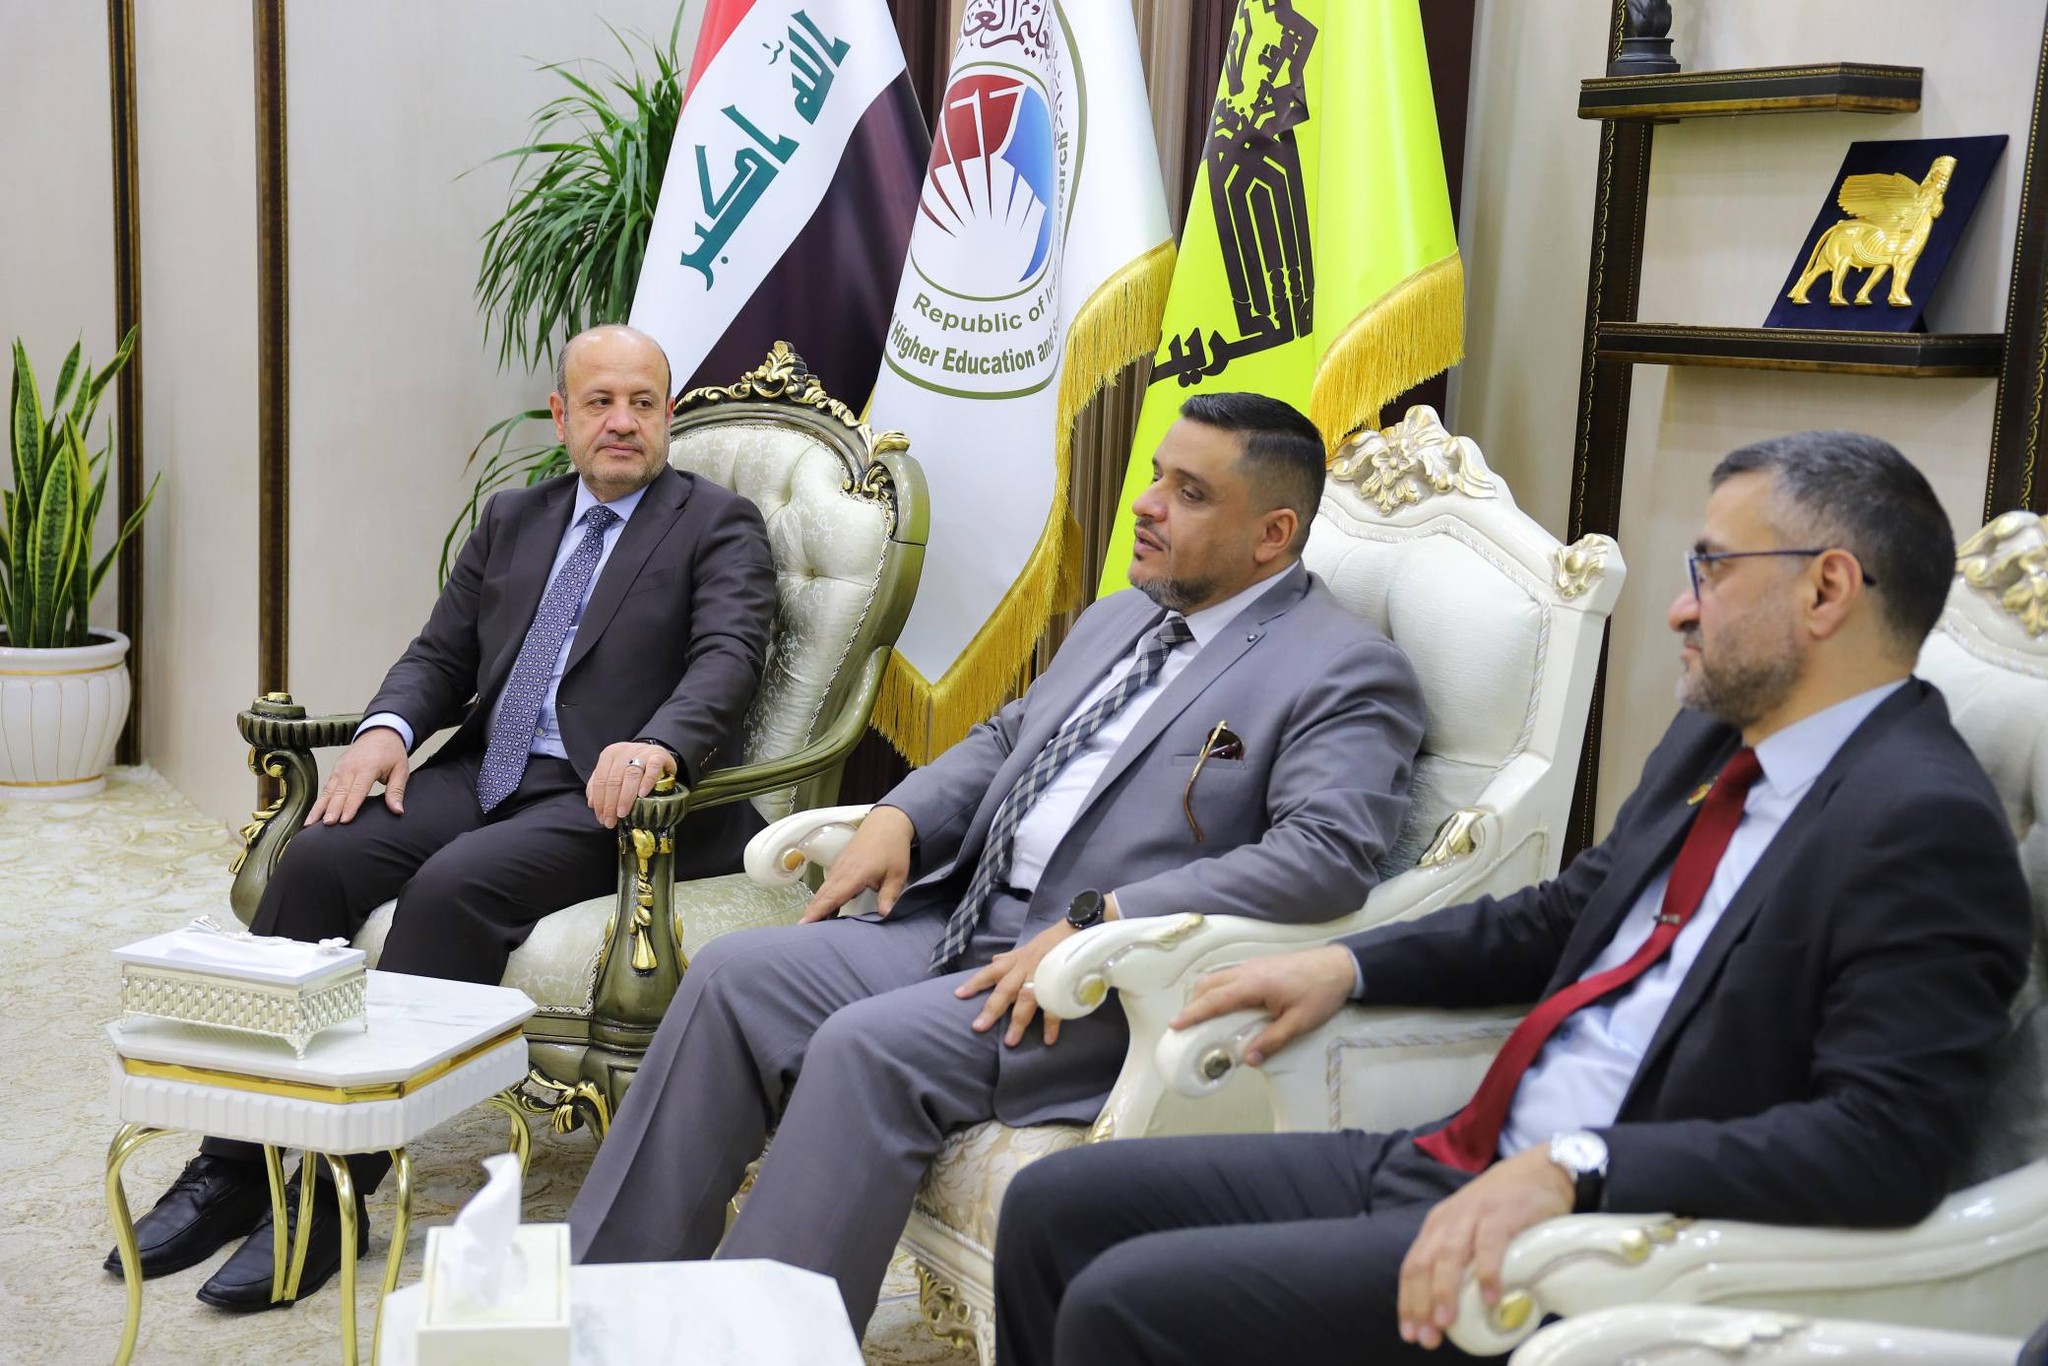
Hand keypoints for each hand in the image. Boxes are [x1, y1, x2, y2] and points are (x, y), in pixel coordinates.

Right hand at [306, 726, 410, 826]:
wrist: (380, 733)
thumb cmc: (391, 752)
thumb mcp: (401, 769)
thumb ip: (397, 790)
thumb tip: (398, 810)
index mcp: (368, 767)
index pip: (358, 789)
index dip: (351, 805)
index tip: (344, 820)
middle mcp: (350, 768)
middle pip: (340, 792)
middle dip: (332, 809)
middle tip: (327, 825)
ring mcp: (340, 769)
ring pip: (328, 791)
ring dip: (319, 807)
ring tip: (310, 824)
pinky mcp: (335, 770)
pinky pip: (326, 788)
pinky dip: (318, 802)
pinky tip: (312, 815)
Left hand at [586, 742, 677, 828]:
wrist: (655, 752)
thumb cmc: (632, 764)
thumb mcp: (613, 770)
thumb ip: (600, 783)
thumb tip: (592, 804)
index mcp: (609, 755)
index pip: (600, 780)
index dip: (599, 801)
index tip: (602, 817)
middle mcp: (624, 752)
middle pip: (613, 780)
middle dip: (610, 804)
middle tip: (611, 821)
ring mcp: (642, 753)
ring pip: (630, 775)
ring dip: (624, 798)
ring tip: (622, 813)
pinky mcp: (658, 756)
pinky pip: (653, 768)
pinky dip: (647, 782)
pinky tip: (642, 795)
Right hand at [800, 804, 914, 921]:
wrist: (887, 823)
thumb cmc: (893, 848)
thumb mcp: (897, 874)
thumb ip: (889, 896)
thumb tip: (885, 915)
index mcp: (855, 875)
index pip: (833, 897)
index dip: (818, 911)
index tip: (804, 924)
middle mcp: (842, 872)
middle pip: (822, 896)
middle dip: (811, 913)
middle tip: (800, 932)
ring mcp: (839, 867)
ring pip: (823, 891)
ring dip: (815, 906)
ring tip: (807, 926)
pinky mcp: (840, 866)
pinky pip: (828, 885)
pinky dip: (822, 898)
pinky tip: (821, 909)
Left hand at [958, 919, 1078, 1045]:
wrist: (1082, 928)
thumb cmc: (1055, 938)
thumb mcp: (1030, 945)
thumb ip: (1012, 957)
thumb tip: (995, 960)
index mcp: (1018, 960)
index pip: (992, 970)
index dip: (975, 982)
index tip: (959, 994)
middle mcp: (1026, 968)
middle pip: (1005, 989)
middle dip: (992, 1009)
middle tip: (978, 1027)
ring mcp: (1043, 977)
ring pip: (1026, 1000)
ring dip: (1018, 1021)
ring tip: (1011, 1041)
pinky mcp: (1061, 983)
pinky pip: (1055, 1005)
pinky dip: (1052, 1023)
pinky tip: (1048, 1039)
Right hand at [1170, 944, 1357, 1063]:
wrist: (1340, 966)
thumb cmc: (1320, 993)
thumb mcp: (1299, 1022)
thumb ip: (1272, 1040)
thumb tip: (1247, 1059)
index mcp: (1254, 984)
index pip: (1215, 1000)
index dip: (1193, 1013)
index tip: (1175, 1025)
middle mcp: (1247, 971)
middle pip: (1209, 984)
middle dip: (1193, 1004)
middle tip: (1185, 1026)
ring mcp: (1252, 965)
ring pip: (1217, 977)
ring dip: (1204, 995)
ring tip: (1201, 1017)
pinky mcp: (1259, 965)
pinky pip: (1228, 975)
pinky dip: (1217, 989)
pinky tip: (1224, 1004)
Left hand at [1396, 1146, 1573, 1349]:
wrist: (1540, 1170)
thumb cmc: (1506, 1206)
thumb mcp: (1472, 1228)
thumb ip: (1464, 1259)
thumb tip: (1464, 1308)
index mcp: (1438, 1225)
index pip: (1412, 1266)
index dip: (1408, 1301)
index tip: (1409, 1332)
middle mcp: (1449, 1220)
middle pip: (1424, 1264)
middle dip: (1420, 1303)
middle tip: (1426, 1337)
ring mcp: (1474, 1215)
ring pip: (1450, 1256)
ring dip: (1445, 1291)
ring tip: (1446, 1322)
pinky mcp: (1501, 1214)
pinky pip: (1489, 1247)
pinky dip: (1487, 1274)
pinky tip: (1489, 1300)